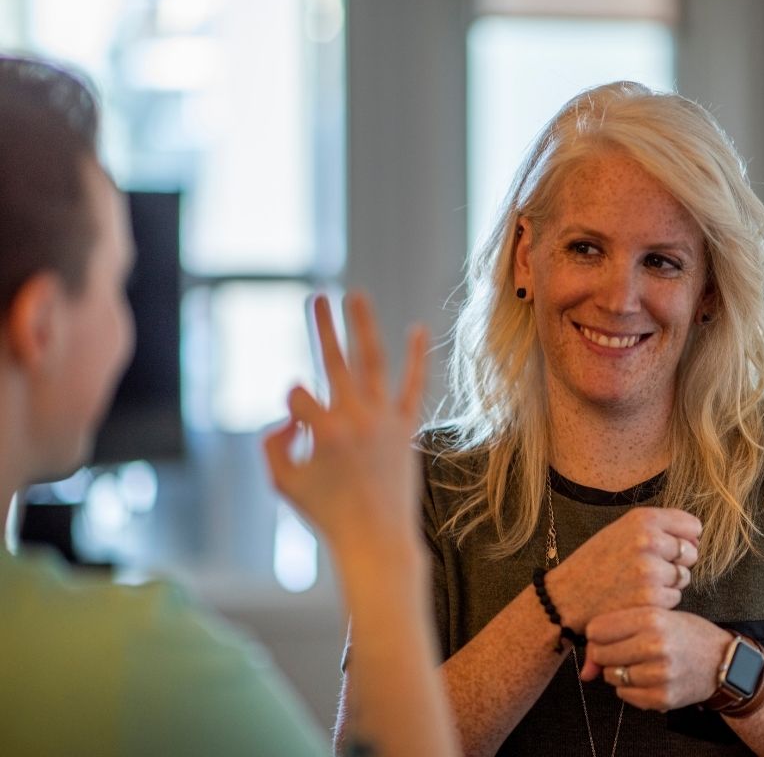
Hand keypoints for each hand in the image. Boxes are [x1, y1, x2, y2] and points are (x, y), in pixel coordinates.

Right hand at [262, 291, 427, 554]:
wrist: (376, 540)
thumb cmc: (326, 515)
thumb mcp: (283, 483)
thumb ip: (272, 444)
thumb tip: (289, 417)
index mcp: (324, 430)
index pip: (296, 397)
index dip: (291, 417)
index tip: (299, 443)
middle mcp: (356, 418)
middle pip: (335, 359)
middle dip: (323, 325)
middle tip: (316, 295)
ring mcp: (385, 420)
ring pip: (373, 362)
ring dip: (363, 327)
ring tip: (356, 297)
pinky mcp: (407, 429)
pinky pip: (413, 387)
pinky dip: (417, 358)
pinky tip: (419, 329)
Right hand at [545, 506, 700, 632]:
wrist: (567, 597)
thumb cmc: (596, 562)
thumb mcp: (622, 531)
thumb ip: (659, 529)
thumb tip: (696, 541)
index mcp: (643, 519)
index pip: (692, 526)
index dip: (684, 539)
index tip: (668, 547)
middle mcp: (649, 540)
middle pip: (691, 553)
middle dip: (677, 562)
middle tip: (649, 569)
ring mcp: (651, 570)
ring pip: (683, 577)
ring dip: (669, 583)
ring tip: (639, 583)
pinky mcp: (651, 598)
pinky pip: (674, 598)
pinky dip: (660, 601)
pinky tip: (637, 598)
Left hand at [580, 608, 730, 711]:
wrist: (723, 660)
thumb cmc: (686, 633)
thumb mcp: (658, 617)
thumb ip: (620, 631)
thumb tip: (585, 670)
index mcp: (652, 618)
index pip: (597, 629)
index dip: (597, 632)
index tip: (606, 634)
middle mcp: (654, 645)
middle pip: (601, 654)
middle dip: (605, 653)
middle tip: (622, 649)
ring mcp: (659, 674)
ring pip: (611, 676)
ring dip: (618, 671)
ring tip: (637, 662)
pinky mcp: (662, 697)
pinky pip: (625, 694)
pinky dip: (630, 687)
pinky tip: (646, 676)